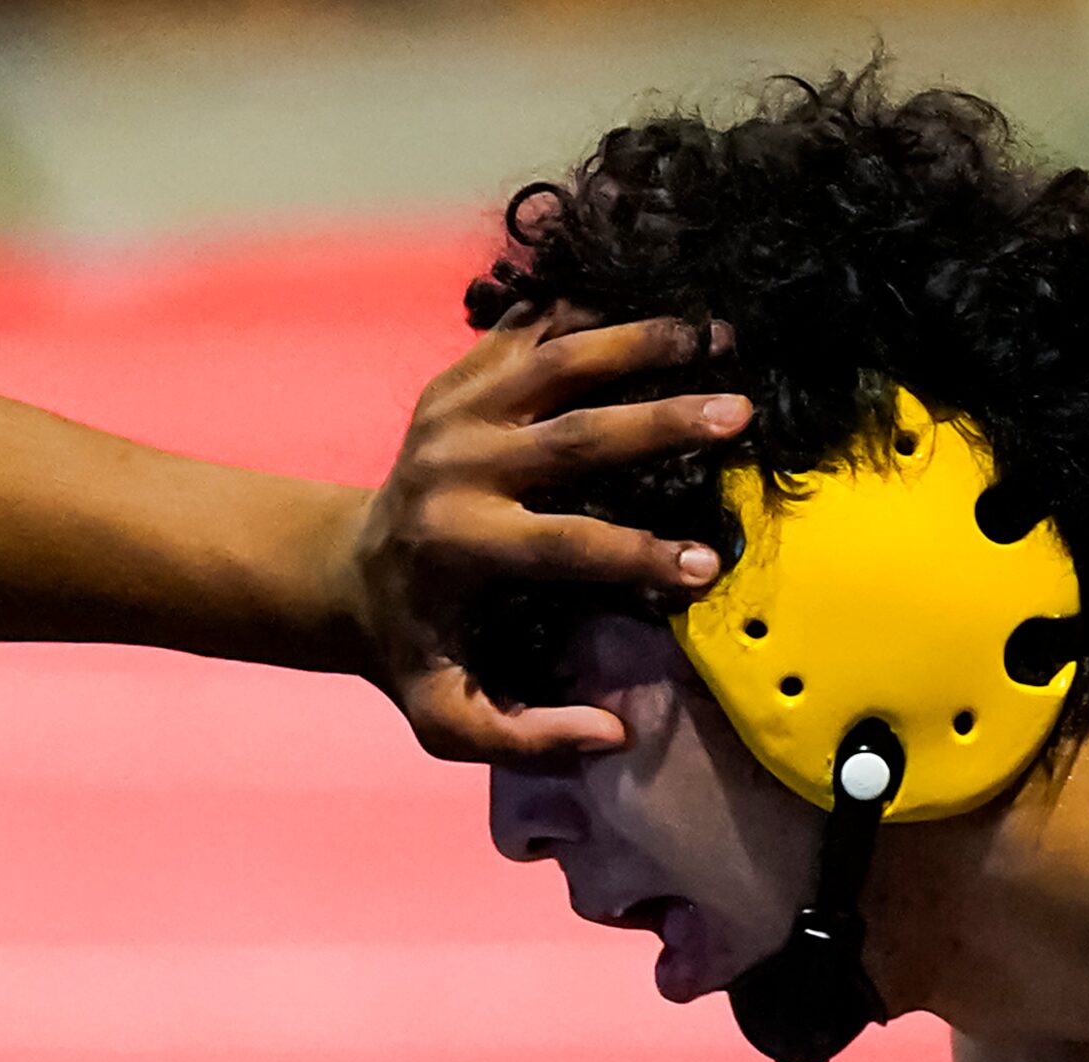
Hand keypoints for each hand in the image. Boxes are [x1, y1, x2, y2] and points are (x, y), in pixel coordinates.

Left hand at [353, 305, 750, 761]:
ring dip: (640, 341)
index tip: (709, 563)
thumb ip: (521, 737)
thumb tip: (611, 734)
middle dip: (660, 422)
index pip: (562, 545)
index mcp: (456, 545)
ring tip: (719, 334)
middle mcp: (452, 469)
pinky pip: (530, 329)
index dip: (638, 555)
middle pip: (571, 436)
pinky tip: (662, 296)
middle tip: (742, 413)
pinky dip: (594, 308)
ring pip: (555, 360)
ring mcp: (450, 413)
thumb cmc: (414, 648)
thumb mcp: (445, 714)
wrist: (346, 571)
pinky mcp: (455, 381)